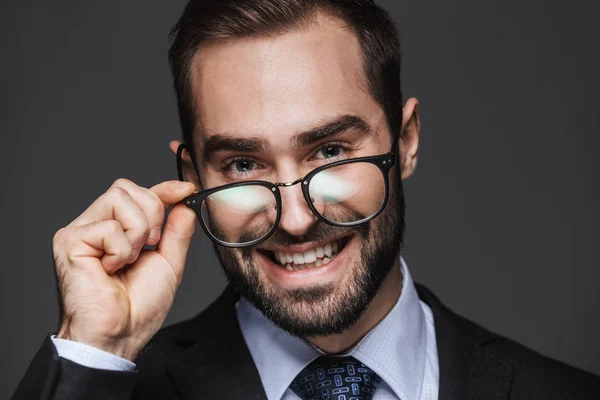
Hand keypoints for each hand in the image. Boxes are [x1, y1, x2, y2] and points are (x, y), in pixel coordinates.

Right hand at [53, 178, 196, 360]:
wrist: (120, 335)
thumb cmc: (139, 307)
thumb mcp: (168, 263)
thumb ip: (176, 232)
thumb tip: (184, 203)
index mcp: (117, 230)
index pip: (138, 194)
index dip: (163, 189)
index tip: (186, 190)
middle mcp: (96, 225)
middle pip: (126, 188)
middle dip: (152, 213)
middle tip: (150, 246)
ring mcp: (81, 231)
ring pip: (118, 198)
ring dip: (137, 232)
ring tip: (129, 260)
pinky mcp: (69, 241)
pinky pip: (109, 227)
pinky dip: (122, 251)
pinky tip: (111, 270)